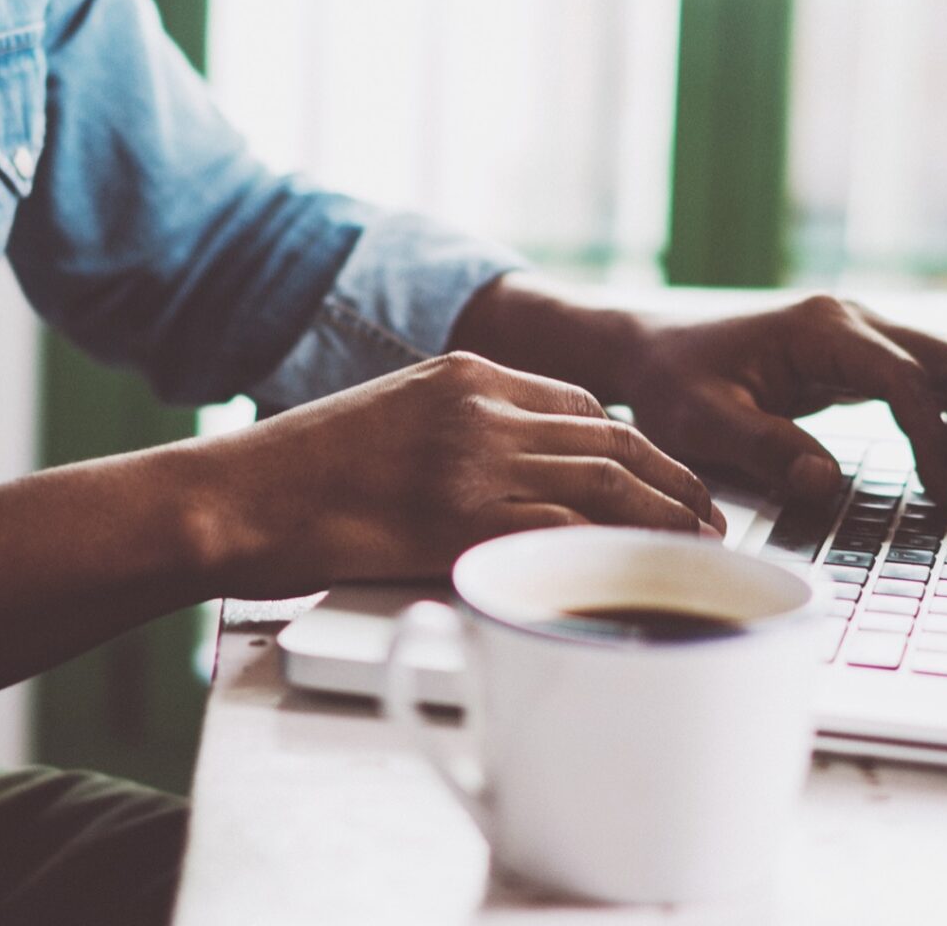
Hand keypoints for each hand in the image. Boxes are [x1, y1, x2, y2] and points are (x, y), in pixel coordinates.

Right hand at [194, 352, 722, 597]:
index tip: (664, 478)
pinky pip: (562, 531)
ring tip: (699, 547)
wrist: (235, 497)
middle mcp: (480, 407)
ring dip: (665, 518)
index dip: (636, 447)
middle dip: (674, 480)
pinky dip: (614, 551)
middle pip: (612, 440)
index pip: (580, 405)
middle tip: (710, 517)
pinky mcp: (460, 519)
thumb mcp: (390, 419)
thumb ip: (456, 433)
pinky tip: (641, 572)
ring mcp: (473, 461)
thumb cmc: (298, 475)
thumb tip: (514, 477)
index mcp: (463, 373)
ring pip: (605, 483)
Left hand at [618, 295, 946, 515]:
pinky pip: (928, 382)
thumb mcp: (700, 422)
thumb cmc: (669, 384)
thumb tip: (829, 484)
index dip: (936, 441)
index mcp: (822, 330)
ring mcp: (860, 334)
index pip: (907, 381)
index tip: (946, 496)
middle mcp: (853, 320)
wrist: (648, 350)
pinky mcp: (858, 357)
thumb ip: (764, 449)